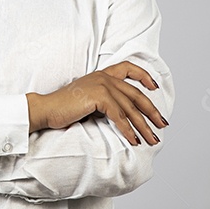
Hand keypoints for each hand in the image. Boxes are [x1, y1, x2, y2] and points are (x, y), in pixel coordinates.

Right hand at [26, 61, 166, 145]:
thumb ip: (105, 101)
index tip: (155, 87)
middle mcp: (104, 77)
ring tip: (151, 139)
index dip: (144, 76)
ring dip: (143, 126)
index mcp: (102, 74)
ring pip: (130, 108)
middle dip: (151, 111)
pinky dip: (128, 129)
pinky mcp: (98, 97)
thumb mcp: (88, 99)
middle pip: (135, 94)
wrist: (47, 109)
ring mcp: (101, 85)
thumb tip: (123, 114)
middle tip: (162, 124)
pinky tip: (134, 140)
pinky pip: (119, 115)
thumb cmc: (64, 108)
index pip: (128, 68)